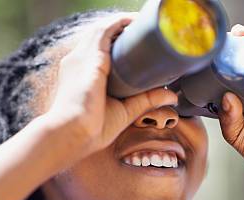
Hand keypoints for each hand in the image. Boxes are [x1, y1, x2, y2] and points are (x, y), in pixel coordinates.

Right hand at [47, 14, 177, 153]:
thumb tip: (171, 96)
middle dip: (120, 30)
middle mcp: (78, 62)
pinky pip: (106, 30)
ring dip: (122, 23)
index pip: (97, 51)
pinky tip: (135, 21)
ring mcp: (82, 57)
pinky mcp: (91, 57)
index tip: (135, 44)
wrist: (72, 134)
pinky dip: (121, 23)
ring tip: (142, 22)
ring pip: (103, 30)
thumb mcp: (125, 111)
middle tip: (143, 30)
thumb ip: (146, 100)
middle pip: (100, 37)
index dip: (115, 44)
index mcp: (80, 75)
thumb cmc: (91, 130)